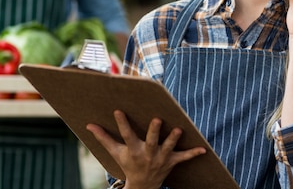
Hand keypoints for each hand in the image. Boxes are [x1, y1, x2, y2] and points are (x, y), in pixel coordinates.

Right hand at [86, 110, 205, 188]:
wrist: (142, 186)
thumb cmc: (127, 164)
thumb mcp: (115, 152)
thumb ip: (103, 138)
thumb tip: (88, 125)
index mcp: (133, 150)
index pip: (126, 135)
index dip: (122, 122)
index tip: (119, 110)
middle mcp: (147, 154)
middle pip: (151, 141)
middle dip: (154, 131)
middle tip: (157, 119)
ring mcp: (160, 158)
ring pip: (168, 148)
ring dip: (173, 140)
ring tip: (178, 129)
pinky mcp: (171, 162)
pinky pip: (183, 158)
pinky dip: (193, 154)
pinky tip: (203, 149)